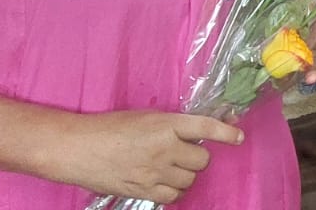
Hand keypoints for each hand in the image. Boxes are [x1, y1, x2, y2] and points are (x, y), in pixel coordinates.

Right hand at [55, 110, 243, 203]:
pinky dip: (173, 191)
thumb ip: (171, 125)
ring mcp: (155, 172)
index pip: (205, 128)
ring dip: (184, 174)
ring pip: (190, 180)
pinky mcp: (145, 190)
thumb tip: (195, 133)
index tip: (237, 137)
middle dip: (196, 157)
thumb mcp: (144, 117)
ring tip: (168, 167)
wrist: (78, 147)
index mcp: (165, 123)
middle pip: (202, 160)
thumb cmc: (108, 128)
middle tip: (181, 153)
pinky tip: (163, 183)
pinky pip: (174, 196)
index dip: (226, 133)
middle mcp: (165, 148)